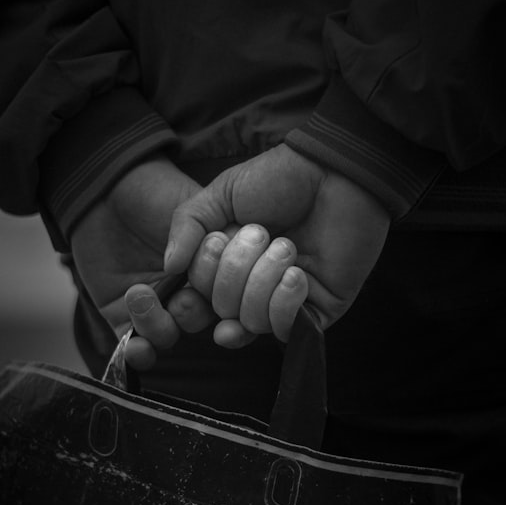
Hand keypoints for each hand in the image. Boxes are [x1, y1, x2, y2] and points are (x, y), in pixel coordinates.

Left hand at [70, 156, 214, 360]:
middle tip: (182, 297)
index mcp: (215, 270)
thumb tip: (223, 263)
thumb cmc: (155, 192)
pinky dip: (140, 353)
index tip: (226, 305)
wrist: (106, 189)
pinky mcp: (124, 314)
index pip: (233, 301)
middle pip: (202, 322)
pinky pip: (137, 345)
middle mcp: (189, 292)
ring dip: (160, 326)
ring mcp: (158, 305)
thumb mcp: (193, 208)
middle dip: (193, 314)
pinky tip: (135, 346)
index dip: (232, 310)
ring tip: (142, 295)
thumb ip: (212, 237)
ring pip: (170, 335)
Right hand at [164, 144, 390, 341]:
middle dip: (234, 270)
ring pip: (251, 321)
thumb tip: (169, 267)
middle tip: (258, 233)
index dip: (193, 288)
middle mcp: (249, 290)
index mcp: (223, 266)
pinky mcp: (315, 312)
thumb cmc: (279, 179)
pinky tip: (297, 273)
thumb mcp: (221, 194)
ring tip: (285, 246)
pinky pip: (285, 329)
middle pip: (220, 310)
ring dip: (262, 279)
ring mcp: (282, 303)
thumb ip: (187, 224)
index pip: (194, 300)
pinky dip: (286, 301)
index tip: (205, 256)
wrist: (336, 175)